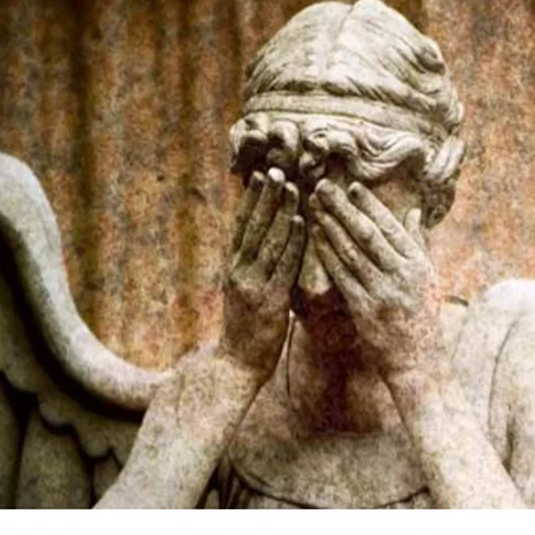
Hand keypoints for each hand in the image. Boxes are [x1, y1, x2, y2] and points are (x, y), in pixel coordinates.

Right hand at [219, 168, 305, 383]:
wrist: (235, 366)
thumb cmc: (245, 330)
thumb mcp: (242, 293)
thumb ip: (251, 268)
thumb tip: (263, 244)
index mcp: (233, 268)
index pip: (242, 226)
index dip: (251, 199)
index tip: (260, 174)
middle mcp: (239, 271)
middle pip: (253, 227)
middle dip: (265, 196)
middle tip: (276, 169)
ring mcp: (252, 285)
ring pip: (268, 241)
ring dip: (280, 212)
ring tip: (292, 187)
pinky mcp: (269, 301)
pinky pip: (283, 265)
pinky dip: (292, 242)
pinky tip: (301, 223)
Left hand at [309, 180, 444, 382]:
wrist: (419, 363)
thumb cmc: (424, 317)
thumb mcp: (429, 278)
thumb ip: (419, 243)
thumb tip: (415, 211)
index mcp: (419, 264)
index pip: (391, 226)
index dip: (370, 205)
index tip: (351, 186)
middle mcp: (402, 275)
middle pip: (367, 234)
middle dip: (343, 208)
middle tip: (323, 187)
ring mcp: (383, 293)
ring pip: (351, 252)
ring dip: (330, 227)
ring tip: (314, 207)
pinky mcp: (365, 310)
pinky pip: (341, 277)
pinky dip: (327, 255)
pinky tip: (314, 239)